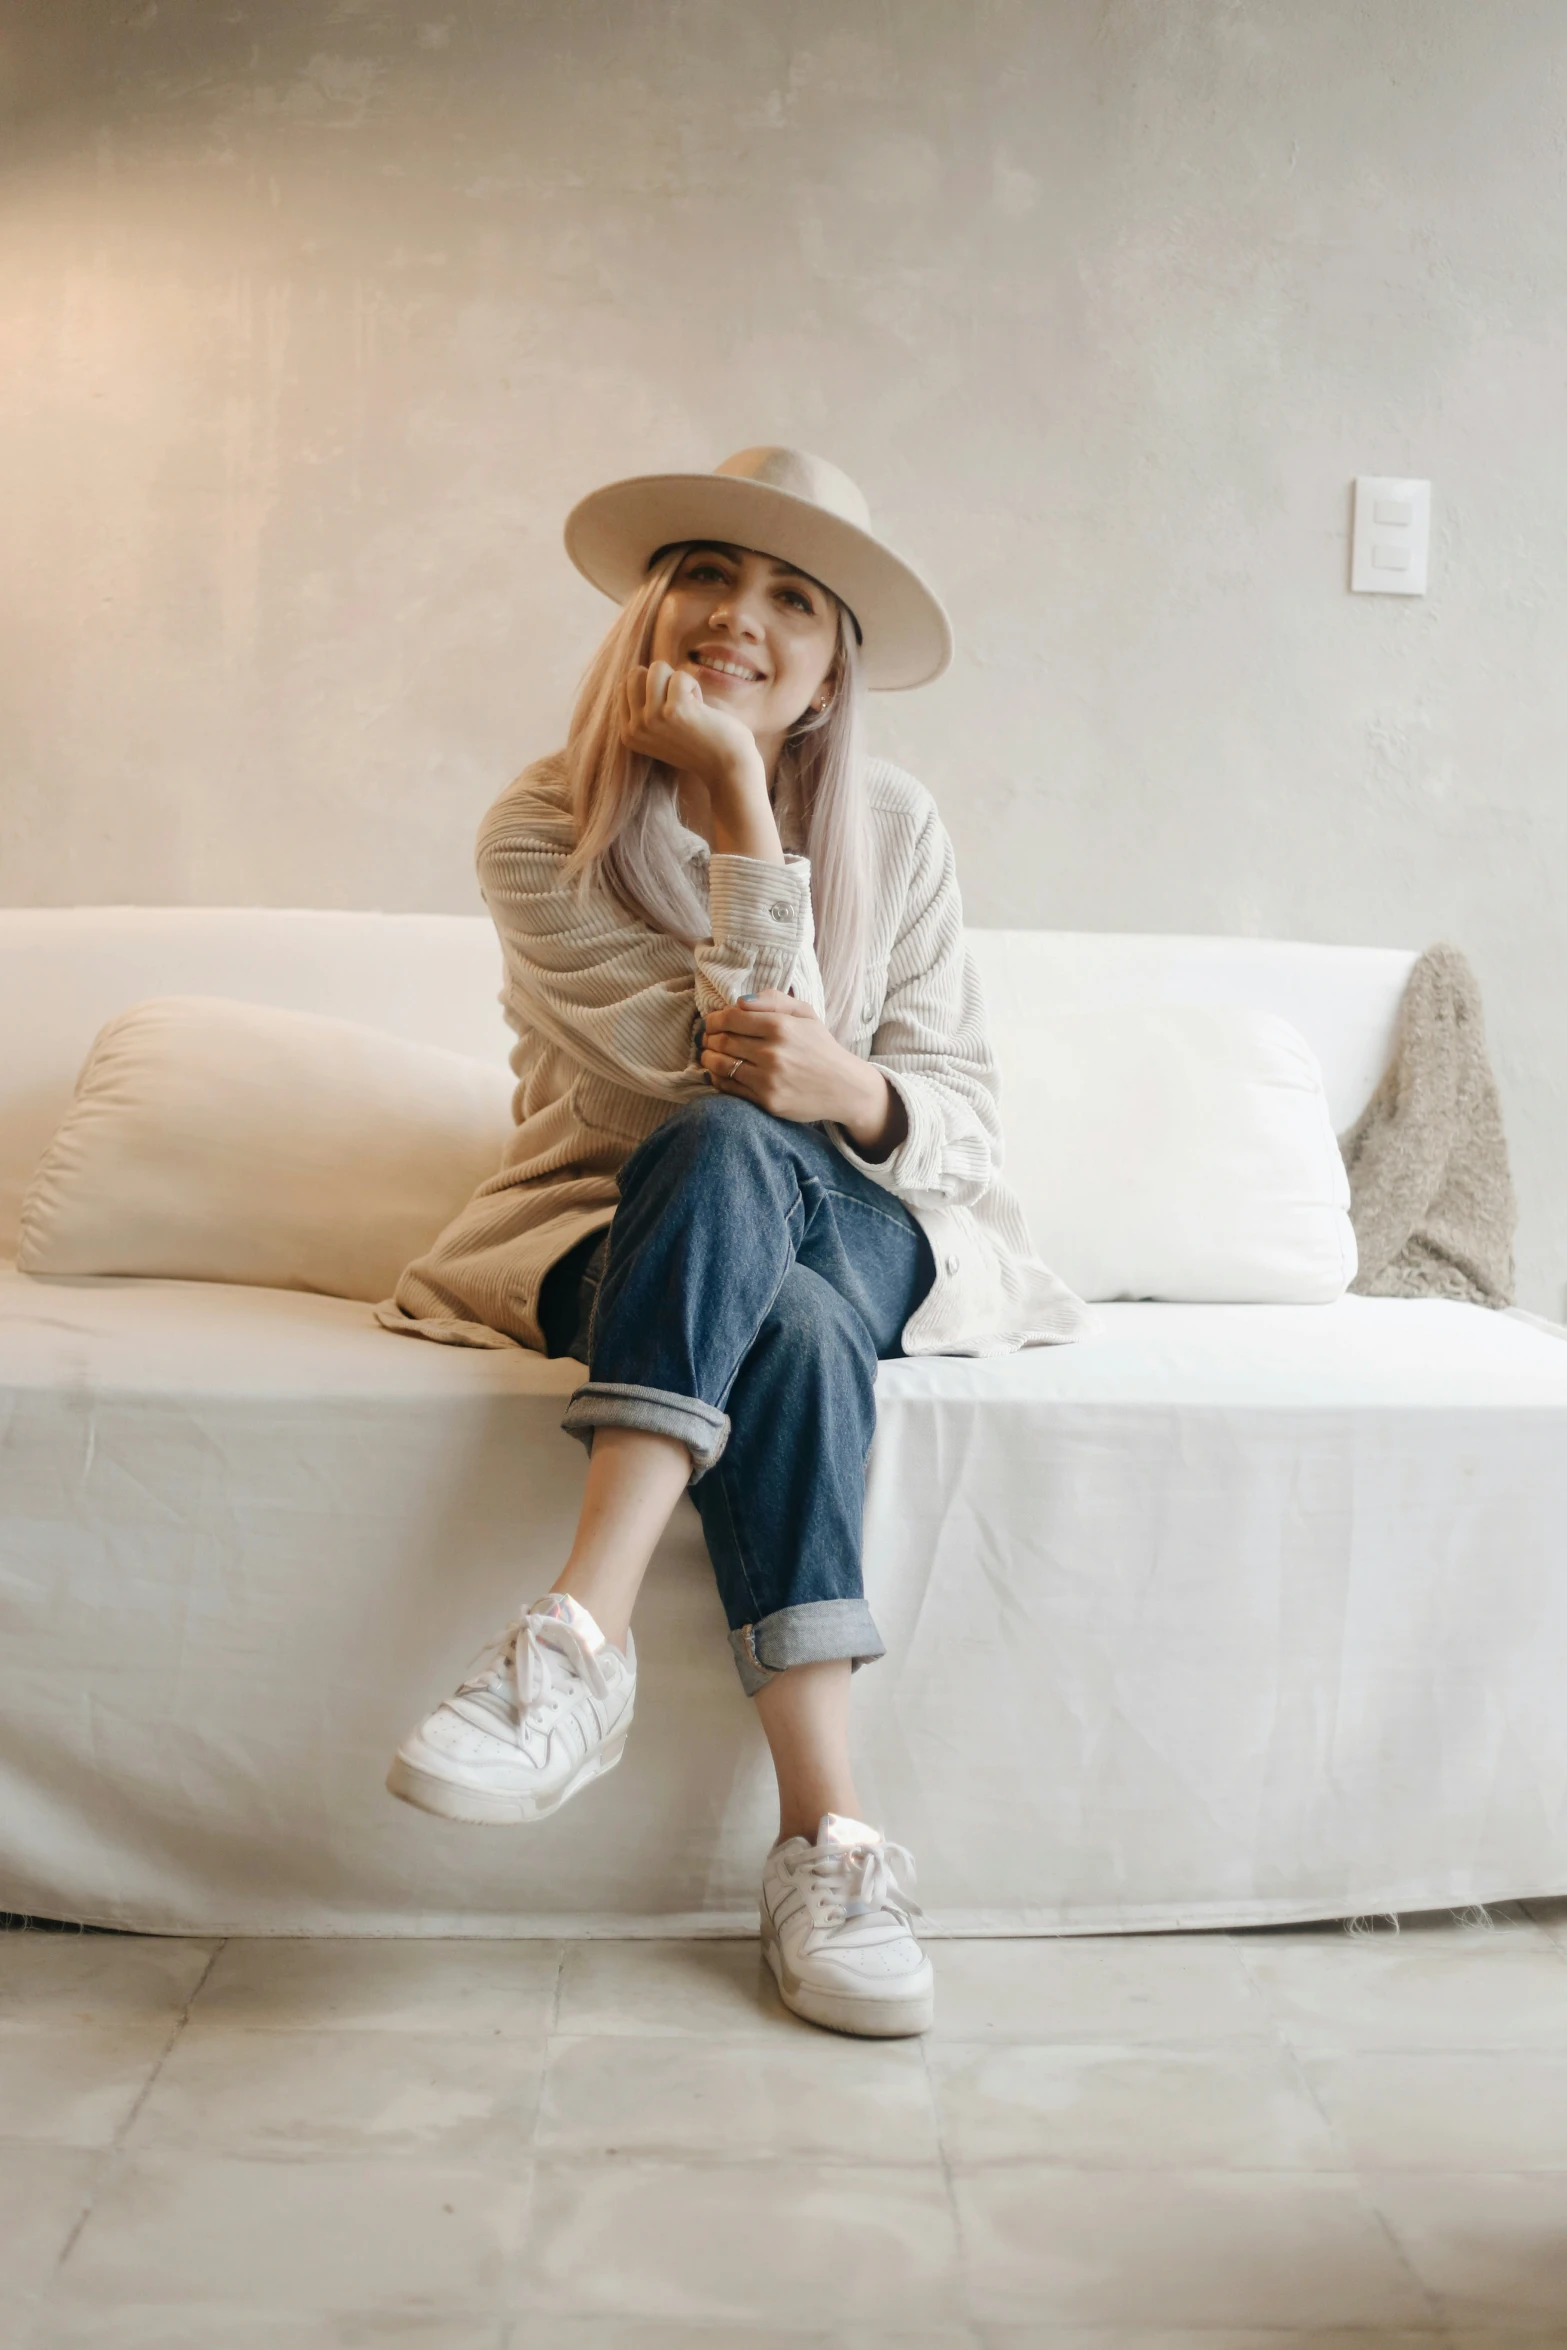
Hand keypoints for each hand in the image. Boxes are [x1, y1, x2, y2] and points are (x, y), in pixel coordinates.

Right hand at [621, 661, 765, 797]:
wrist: (726, 767)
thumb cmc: (698, 742)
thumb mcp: (659, 730)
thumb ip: (644, 708)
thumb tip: (637, 671)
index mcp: (629, 733)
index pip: (626, 685)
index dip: (652, 688)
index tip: (669, 711)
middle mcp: (635, 728)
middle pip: (635, 674)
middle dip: (662, 680)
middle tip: (680, 703)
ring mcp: (652, 719)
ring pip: (657, 668)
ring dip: (679, 681)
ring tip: (690, 705)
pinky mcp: (675, 710)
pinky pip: (680, 676)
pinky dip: (694, 686)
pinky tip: (701, 709)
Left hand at [700, 988, 879, 1130]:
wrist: (845, 1088)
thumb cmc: (822, 1048)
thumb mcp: (806, 1014)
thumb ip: (774, 1000)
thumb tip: (740, 1001)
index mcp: (781, 1026)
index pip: (731, 1017)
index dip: (715, 1018)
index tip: (713, 1021)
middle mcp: (773, 1052)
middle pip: (722, 1040)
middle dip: (709, 1037)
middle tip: (708, 1038)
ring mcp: (769, 1079)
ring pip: (720, 1064)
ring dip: (708, 1057)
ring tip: (709, 1054)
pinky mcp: (767, 1101)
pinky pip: (729, 1087)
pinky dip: (717, 1078)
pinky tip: (719, 1073)